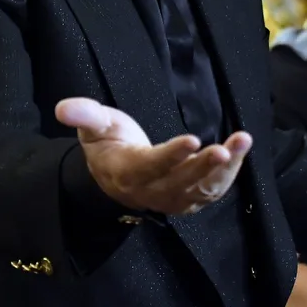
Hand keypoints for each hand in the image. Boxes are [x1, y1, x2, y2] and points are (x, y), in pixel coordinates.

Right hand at [55, 97, 252, 214]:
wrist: (115, 178)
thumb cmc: (108, 144)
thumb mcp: (95, 126)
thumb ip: (85, 116)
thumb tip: (63, 107)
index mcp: (127, 171)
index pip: (151, 166)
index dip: (171, 156)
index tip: (193, 139)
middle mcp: (151, 191)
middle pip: (181, 183)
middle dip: (205, 166)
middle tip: (225, 147)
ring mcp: (173, 198)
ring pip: (201, 190)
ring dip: (225, 169)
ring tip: (243, 141)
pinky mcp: (189, 199)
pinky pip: (212, 191)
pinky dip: (229, 174)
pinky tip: (241, 151)